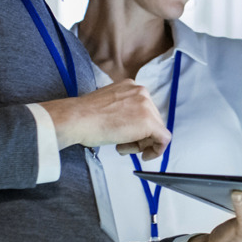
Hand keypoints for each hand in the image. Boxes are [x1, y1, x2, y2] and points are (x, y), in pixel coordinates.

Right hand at [41, 80, 170, 158]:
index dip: (137, 127)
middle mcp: (142, 92)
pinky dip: (157, 150)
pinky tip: (144, 155)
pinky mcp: (149, 122)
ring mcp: (147, 105)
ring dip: (141, 144)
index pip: (144, 110)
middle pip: (152, 120)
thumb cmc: (85, 116)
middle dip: (140, 137)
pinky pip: (163, 139)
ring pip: (156, 130)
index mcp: (130, 86)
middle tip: (123, 145)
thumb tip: (130, 125)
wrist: (78, 119)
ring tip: (122, 146)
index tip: (127, 136)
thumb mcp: (108, 106)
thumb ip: (123, 111)